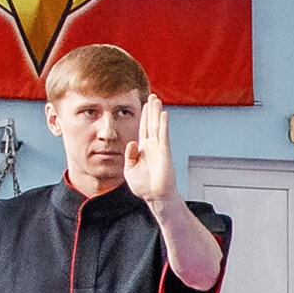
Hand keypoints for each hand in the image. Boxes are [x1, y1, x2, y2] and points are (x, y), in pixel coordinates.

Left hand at [127, 91, 178, 206]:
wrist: (155, 197)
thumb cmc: (144, 186)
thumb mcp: (129, 170)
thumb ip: (129, 156)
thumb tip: (131, 143)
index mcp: (143, 149)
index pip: (143, 129)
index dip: (143, 116)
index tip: (144, 105)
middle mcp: (152, 146)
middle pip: (151, 123)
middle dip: (151, 110)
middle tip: (152, 96)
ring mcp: (159, 148)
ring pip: (157, 126)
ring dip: (156, 112)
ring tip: (156, 99)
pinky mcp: (164, 152)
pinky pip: (163, 135)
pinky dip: (163, 124)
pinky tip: (163, 114)